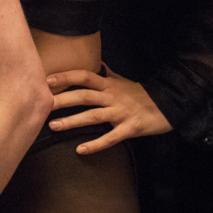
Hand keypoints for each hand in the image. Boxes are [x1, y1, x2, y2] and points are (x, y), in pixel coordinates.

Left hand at [47, 63, 172, 153]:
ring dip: (72, 121)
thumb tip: (96, 63)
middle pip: (84, 96)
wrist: (170, 105)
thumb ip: (106, 74)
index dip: (66, 76)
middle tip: (41, 104)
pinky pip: (111, 138)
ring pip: (93, 116)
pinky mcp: (130, 128)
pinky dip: (95, 144)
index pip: (84, 76)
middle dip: (62, 100)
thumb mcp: (122, 81)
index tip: (46, 79)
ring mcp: (121, 113)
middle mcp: (113, 97)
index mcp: (109, 85)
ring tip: (53, 126)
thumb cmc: (141, 94)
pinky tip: (80, 149)